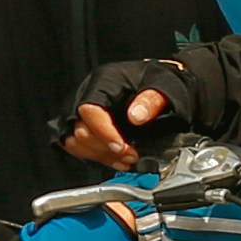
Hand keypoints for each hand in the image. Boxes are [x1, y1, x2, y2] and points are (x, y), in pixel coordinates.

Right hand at [59, 53, 200, 168]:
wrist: (157, 83)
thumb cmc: (156, 81)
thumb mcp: (162, 86)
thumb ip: (150, 100)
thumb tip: (136, 116)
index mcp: (103, 81)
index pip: (90, 109)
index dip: (104, 133)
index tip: (123, 148)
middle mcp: (87, 94)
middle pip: (81, 130)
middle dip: (107, 149)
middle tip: (132, 155)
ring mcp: (83, 111)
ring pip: (77, 142)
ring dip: (102, 156)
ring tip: (126, 159)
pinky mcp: (85, 124)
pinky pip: (79, 146)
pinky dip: (98, 156)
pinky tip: (117, 159)